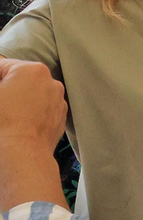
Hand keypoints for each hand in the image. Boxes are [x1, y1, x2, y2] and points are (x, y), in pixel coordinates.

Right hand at [0, 58, 69, 210]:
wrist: (20, 153)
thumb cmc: (1, 121)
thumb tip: (3, 90)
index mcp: (33, 70)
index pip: (2, 66)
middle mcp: (52, 82)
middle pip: (19, 79)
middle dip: (5, 88)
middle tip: (3, 104)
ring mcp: (59, 101)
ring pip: (31, 94)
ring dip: (18, 99)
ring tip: (7, 114)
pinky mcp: (60, 118)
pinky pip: (41, 109)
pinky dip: (30, 112)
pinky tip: (18, 123)